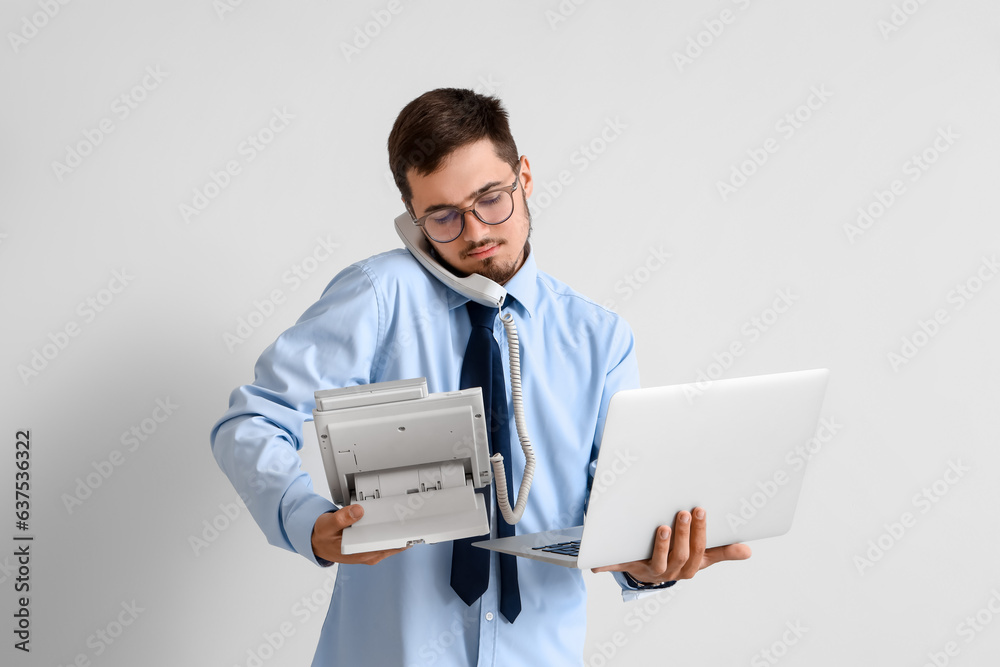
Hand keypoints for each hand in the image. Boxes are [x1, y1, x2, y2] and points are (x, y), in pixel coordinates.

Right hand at [311, 505, 408, 564]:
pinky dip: (393, 535)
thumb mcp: (328, 524)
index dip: (402, 539)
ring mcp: (370, 553)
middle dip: (405, 534)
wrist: (317, 543)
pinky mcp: (370, 550)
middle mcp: (368, 555)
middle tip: (417, 519)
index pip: (387, 547)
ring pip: (392, 546)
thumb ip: (342, 518)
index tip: (413, 530)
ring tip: (411, 520)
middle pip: (394, 546)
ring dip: (401, 535)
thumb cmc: (323, 536)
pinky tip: (398, 525)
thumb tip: (358, 511)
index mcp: (360, 551)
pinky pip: (387, 543)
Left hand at [591, 507, 750, 583]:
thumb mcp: (702, 556)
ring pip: (657, 562)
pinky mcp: (629, 567)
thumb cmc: (679, 558)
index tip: (700, 510)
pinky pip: (619, 566)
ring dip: (660, 545)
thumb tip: (748, 551)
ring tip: (661, 527)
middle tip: (682, 512)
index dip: (700, 532)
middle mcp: (671, 572)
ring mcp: (650, 571)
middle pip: (680, 556)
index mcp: (689, 567)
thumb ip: (722, 552)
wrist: (650, 573)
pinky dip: (607, 563)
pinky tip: (597, 561)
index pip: (699, 551)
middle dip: (682, 534)